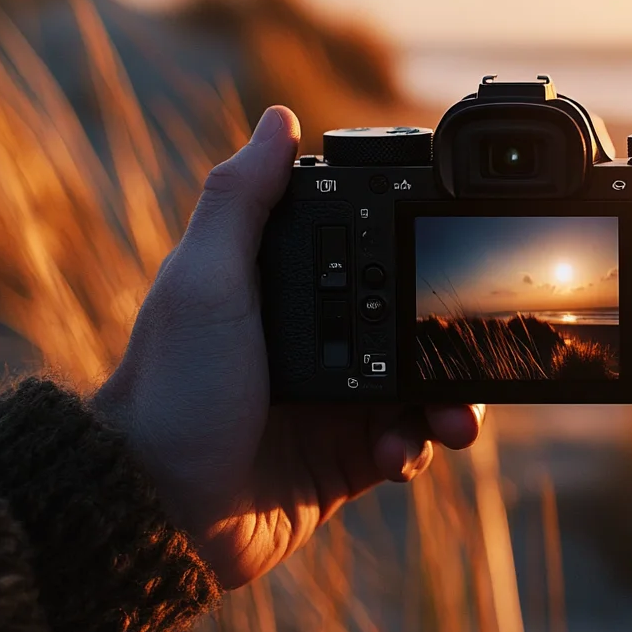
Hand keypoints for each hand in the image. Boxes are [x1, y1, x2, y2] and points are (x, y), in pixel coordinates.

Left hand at [94, 107, 483, 588]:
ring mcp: (336, 403)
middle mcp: (318, 341)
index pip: (366, 252)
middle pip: (412, 321)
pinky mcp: (347, 460)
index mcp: (286, 291)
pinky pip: (410, 446)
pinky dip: (418, 448)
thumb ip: (240, 199)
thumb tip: (277, 117)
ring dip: (451, 402)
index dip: (414, 246)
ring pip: (426, 386)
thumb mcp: (204, 282)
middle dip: (450, 337)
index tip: (450, 246)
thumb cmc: (172, 390)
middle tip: (472, 349)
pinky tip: (397, 456)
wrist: (159, 514)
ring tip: (453, 422)